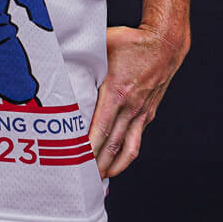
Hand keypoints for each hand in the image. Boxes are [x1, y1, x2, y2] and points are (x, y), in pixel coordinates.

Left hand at [90, 23, 187, 176]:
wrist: (166, 43)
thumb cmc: (130, 41)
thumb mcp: (101, 46)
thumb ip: (81, 59)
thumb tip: (56, 61)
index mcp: (116, 92)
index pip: (100, 127)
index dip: (88, 147)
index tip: (75, 161)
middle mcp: (131, 107)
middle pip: (113, 144)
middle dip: (97, 164)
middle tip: (82, 180)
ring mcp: (142, 112)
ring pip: (128, 147)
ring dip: (114, 166)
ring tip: (101, 179)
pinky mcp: (148, 112)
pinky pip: (136, 139)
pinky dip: (127, 154)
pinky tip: (117, 160)